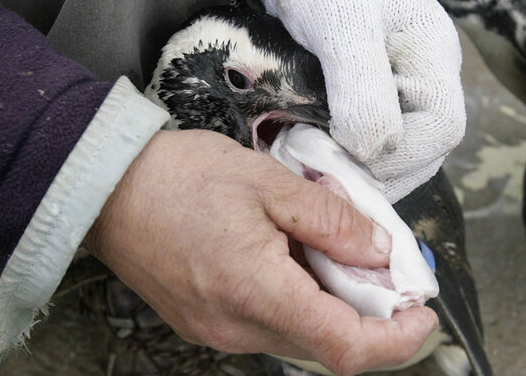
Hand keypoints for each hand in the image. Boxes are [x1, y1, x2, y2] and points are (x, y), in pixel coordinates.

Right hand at [84, 129, 437, 374]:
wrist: (103, 188)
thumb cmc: (178, 178)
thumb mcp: (269, 183)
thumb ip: (333, 221)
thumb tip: (378, 252)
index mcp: (256, 292)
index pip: (345, 347)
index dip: (396, 341)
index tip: (422, 316)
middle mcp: (237, 327)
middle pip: (328, 345)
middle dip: (372, 317)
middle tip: (389, 273)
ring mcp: (219, 331)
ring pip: (302, 338)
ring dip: (336, 308)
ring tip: (342, 257)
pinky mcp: (208, 323)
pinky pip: (273, 326)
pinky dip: (303, 302)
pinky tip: (302, 261)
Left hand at [263, 0, 465, 202]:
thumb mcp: (342, 23)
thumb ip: (362, 87)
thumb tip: (371, 150)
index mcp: (435, 61)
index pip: (441, 130)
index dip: (399, 154)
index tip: (344, 151)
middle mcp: (428, 85)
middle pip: (425, 153)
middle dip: (377, 170)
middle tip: (322, 167)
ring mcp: (405, 95)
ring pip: (399, 157)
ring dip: (359, 169)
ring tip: (314, 162)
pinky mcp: (377, 102)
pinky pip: (372, 144)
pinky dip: (346, 157)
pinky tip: (316, 154)